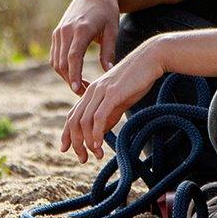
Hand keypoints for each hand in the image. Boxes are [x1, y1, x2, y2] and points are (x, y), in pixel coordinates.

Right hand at [49, 0, 120, 93]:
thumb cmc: (107, 12)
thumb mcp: (112, 30)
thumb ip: (108, 52)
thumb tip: (108, 73)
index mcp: (81, 29)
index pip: (73, 57)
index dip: (74, 75)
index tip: (78, 90)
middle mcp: (66, 30)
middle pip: (62, 63)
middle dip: (71, 80)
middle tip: (85, 93)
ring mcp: (59, 31)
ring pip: (56, 61)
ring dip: (66, 76)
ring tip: (81, 86)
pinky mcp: (56, 33)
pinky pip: (55, 55)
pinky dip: (61, 67)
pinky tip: (74, 74)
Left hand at [59, 38, 165, 162]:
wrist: (151, 58)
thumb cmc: (137, 79)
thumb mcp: (119, 100)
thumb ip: (108, 115)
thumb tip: (99, 133)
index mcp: (91, 91)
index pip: (72, 115)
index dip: (66, 134)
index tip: (65, 149)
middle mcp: (92, 91)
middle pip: (74, 121)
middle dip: (75, 143)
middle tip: (83, 158)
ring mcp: (101, 91)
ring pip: (84, 121)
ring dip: (87, 142)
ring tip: (96, 154)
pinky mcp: (112, 93)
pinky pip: (98, 117)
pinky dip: (96, 134)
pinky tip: (99, 145)